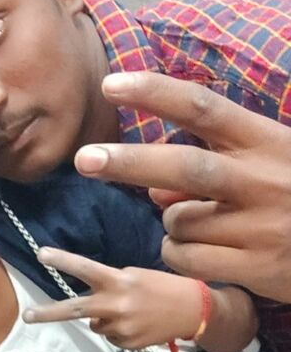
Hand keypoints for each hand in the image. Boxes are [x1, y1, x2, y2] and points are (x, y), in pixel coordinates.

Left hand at [22, 246, 200, 347]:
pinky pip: (111, 337)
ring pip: (95, 325)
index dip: (63, 261)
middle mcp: (117, 306)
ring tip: (131, 312)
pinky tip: (138, 324)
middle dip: (48, 313)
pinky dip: (119, 331)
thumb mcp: (135, 277)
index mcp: (119, 281)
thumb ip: (110, 288)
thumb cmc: (162, 287)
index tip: (40, 254)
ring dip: (105, 319)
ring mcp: (121, 328)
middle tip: (26, 316)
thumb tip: (91, 310)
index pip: (86, 269)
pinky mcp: (128, 345)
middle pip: (75, 310)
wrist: (194, 311)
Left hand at [75, 71, 290, 302]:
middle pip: (184, 166)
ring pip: (179, 220)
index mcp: (267, 142)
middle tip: (85, 160)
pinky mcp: (254, 266)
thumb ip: (208, 168)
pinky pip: (185, 257)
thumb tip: (151, 186)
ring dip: (169, 222)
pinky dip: (174, 253)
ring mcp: (259, 226)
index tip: (112, 85)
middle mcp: (262, 180)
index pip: (204, 109)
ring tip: (196, 223)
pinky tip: (195, 252)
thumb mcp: (264, 167)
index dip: (156, 94)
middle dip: (129, 162)